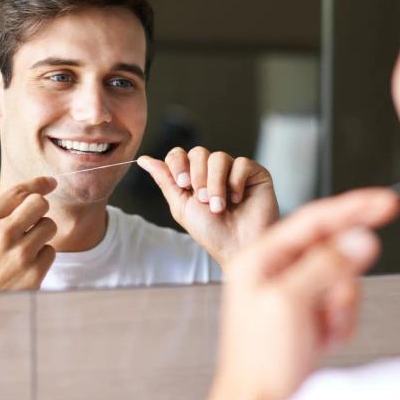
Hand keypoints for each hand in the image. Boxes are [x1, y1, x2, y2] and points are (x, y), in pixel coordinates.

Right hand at [0, 176, 57, 293]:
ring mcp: (20, 253)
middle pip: (39, 203)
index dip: (38, 183)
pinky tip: (28, 264)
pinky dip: (43, 256)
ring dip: (41, 233)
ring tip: (27, 245)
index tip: (49, 182)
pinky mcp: (34, 272)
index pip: (18, 192)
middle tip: (34, 219)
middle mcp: (2, 234)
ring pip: (49, 226)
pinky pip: (51, 251)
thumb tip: (8, 201)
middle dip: (39, 208)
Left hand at [137, 147, 279, 267]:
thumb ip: (165, 180)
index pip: (180, 154)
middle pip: (199, 152)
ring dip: (216, 184)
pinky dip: (236, 182)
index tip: (183, 183)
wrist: (237, 247)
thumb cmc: (211, 232)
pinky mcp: (256, 174)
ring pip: (219, 157)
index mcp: (195, 177)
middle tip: (203, 199)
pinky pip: (242, 163)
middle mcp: (214, 171)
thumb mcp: (181, 206)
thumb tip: (143, 159)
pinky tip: (238, 200)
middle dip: (198, 176)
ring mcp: (235, 171)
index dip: (178, 163)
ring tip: (219, 206)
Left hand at [213, 188, 399, 399]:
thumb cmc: (261, 358)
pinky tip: (324, 341)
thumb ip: (327, 265)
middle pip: (331, 248)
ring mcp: (293, 292)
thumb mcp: (291, 302)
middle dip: (345, 275)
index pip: (314, 220)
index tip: (387, 203)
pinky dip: (341, 322)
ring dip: (343, 304)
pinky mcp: (308, 314)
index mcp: (260, 258)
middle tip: (353, 283)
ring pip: (342, 278)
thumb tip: (360, 238)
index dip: (353, 208)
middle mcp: (275, 270)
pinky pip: (342, 304)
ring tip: (324, 330)